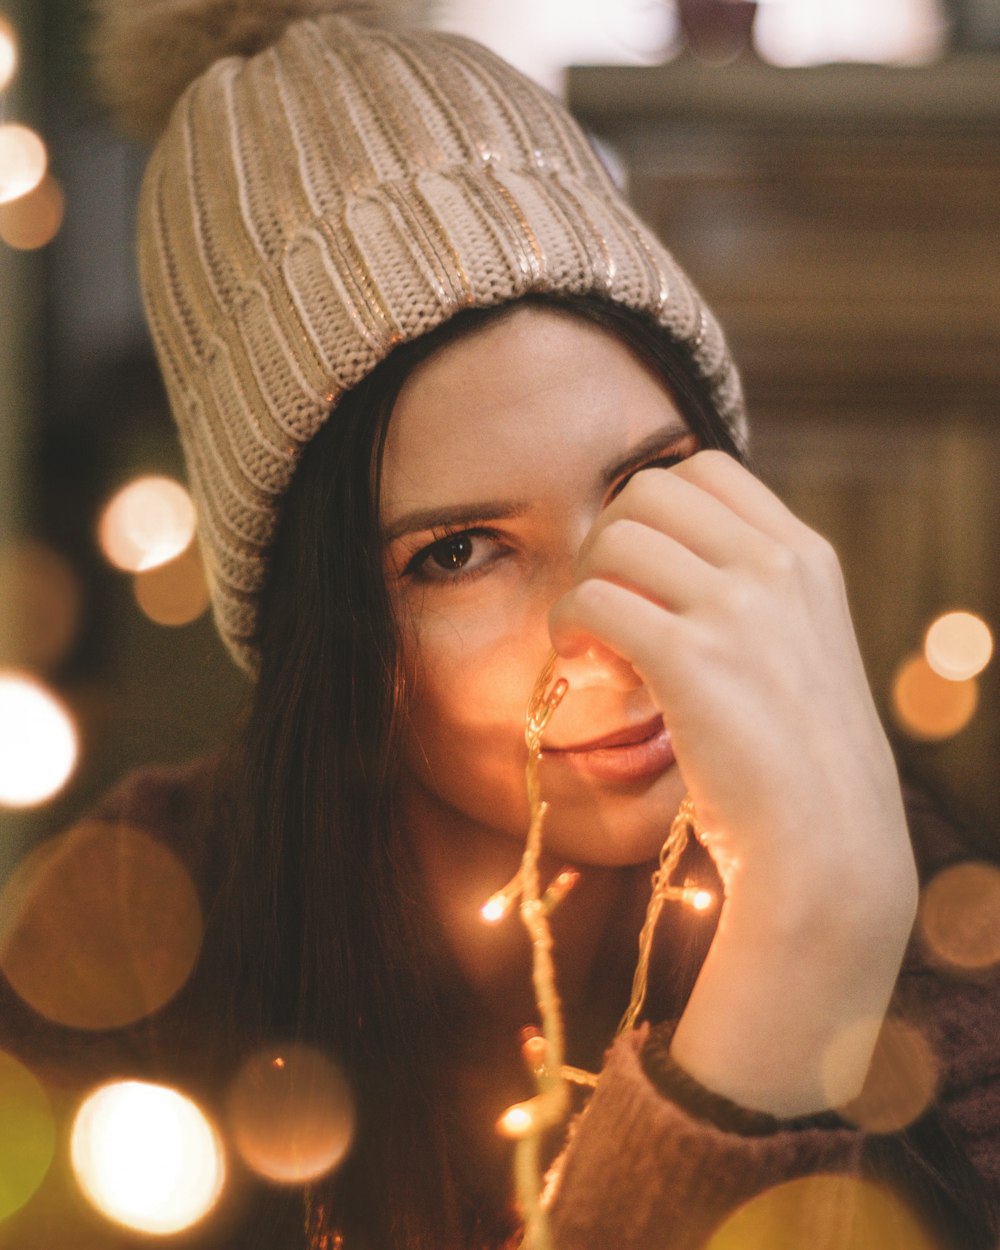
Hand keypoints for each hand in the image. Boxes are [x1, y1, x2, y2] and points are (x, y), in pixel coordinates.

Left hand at [549, 450, 917, 1111]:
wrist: (827, 844)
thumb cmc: (802, 759)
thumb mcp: (801, 648)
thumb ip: (753, 595)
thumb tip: (664, 563)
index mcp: (805, 556)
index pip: (707, 469)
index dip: (652, 508)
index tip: (640, 566)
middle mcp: (776, 566)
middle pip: (649, 490)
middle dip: (608, 536)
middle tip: (605, 598)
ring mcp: (737, 608)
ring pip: (614, 540)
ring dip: (582, 583)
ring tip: (588, 639)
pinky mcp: (690, 658)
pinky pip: (592, 601)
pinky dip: (566, 627)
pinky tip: (577, 661)